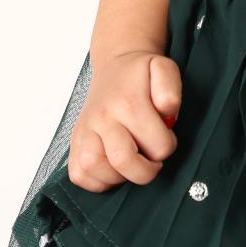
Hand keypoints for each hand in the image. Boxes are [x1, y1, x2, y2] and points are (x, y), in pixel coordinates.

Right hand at [68, 49, 181, 191]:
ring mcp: (85, 130)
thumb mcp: (164, 69)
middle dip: (145, 171)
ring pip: (93, 169)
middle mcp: (102, 117)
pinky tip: (112, 169)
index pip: (156, 145)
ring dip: (118, 177)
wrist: (116, 66)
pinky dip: (96, 180)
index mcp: (129, 102)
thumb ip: (170, 91)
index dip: (168, 147)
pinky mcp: (74, 142)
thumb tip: (167, 114)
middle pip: (122, 160)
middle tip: (151, 161)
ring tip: (131, 165)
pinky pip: (78, 174)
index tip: (166, 138)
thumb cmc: (141, 74)